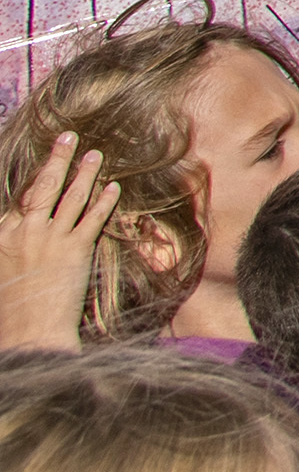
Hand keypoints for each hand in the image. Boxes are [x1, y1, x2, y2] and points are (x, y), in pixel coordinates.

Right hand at [0, 132, 116, 350]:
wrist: (26, 335)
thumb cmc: (7, 315)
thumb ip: (9, 250)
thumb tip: (16, 237)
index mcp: (0, 237)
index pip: (20, 200)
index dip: (33, 180)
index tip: (44, 166)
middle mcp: (24, 232)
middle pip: (43, 187)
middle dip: (57, 159)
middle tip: (69, 136)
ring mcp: (51, 239)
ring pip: (71, 197)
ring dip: (85, 172)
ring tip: (96, 154)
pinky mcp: (75, 250)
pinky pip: (94, 218)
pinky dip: (105, 201)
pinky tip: (115, 187)